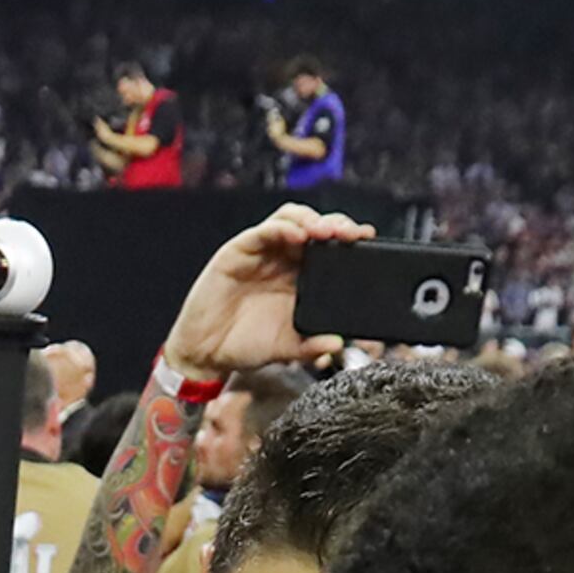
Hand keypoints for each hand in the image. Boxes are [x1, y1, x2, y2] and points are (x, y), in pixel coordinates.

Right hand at [162, 204, 369, 381]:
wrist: (205, 354)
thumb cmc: (244, 345)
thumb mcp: (286, 348)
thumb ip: (312, 345)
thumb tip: (338, 343)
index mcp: (298, 277)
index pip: (328, 247)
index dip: (348, 240)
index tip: (367, 240)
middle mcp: (282, 259)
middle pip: (314, 226)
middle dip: (336, 224)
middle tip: (352, 234)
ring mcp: (260, 252)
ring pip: (291, 218)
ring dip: (311, 219)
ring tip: (326, 231)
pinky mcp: (238, 251)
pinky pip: (262, 231)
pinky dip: (282, 228)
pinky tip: (297, 235)